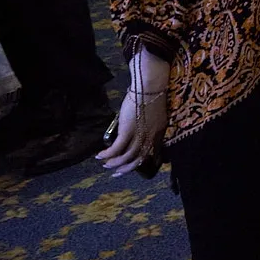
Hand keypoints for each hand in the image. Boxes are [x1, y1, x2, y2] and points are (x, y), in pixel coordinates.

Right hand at [97, 50, 169, 174]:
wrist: (150, 86)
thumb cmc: (151, 94)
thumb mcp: (154, 112)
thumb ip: (149, 123)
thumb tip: (137, 127)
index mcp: (159, 132)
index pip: (151, 152)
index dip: (140, 161)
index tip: (131, 166)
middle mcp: (151, 137)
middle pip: (139, 159)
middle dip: (126, 169)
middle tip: (116, 173)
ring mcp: (140, 135)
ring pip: (127, 157)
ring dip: (115, 163)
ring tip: (105, 164)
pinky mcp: (128, 131)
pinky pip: (117, 149)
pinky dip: (108, 154)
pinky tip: (100, 155)